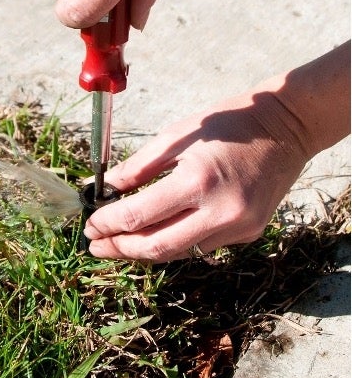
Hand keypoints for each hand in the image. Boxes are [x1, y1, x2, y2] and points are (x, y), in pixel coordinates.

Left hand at [83, 88, 311, 261]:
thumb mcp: (176, 135)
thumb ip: (137, 167)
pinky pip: (200, 246)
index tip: (90, 225)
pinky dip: (173, 242)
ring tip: (117, 244)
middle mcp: (220, 212)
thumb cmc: (228, 124)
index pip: (139, 216)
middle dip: (120, 249)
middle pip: (156, 247)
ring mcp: (237, 227)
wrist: (288, 127)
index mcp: (198, 181)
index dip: (108, 225)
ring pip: (177, 253)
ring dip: (143, 251)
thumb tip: (104, 190)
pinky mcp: (247, 234)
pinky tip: (154, 234)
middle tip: (95, 245)